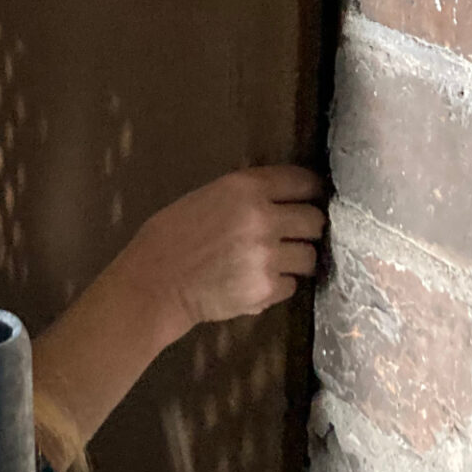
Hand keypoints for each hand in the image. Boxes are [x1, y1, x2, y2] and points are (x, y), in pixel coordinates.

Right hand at [119, 166, 325, 350]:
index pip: (303, 181)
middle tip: (294, 234)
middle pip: (315, 220)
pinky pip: (292, 285)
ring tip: (276, 261)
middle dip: (307, 227)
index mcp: (246, 188)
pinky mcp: (266, 290)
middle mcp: (264, 219)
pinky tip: (258, 280)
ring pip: (309, 256)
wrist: (156, 281)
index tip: (312, 196)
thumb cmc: (174, 233)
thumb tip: (283, 198)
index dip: (311, 190)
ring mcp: (268, 257)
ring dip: (297, 258)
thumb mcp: (210, 196)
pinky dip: (279, 284)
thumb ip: (248, 195)